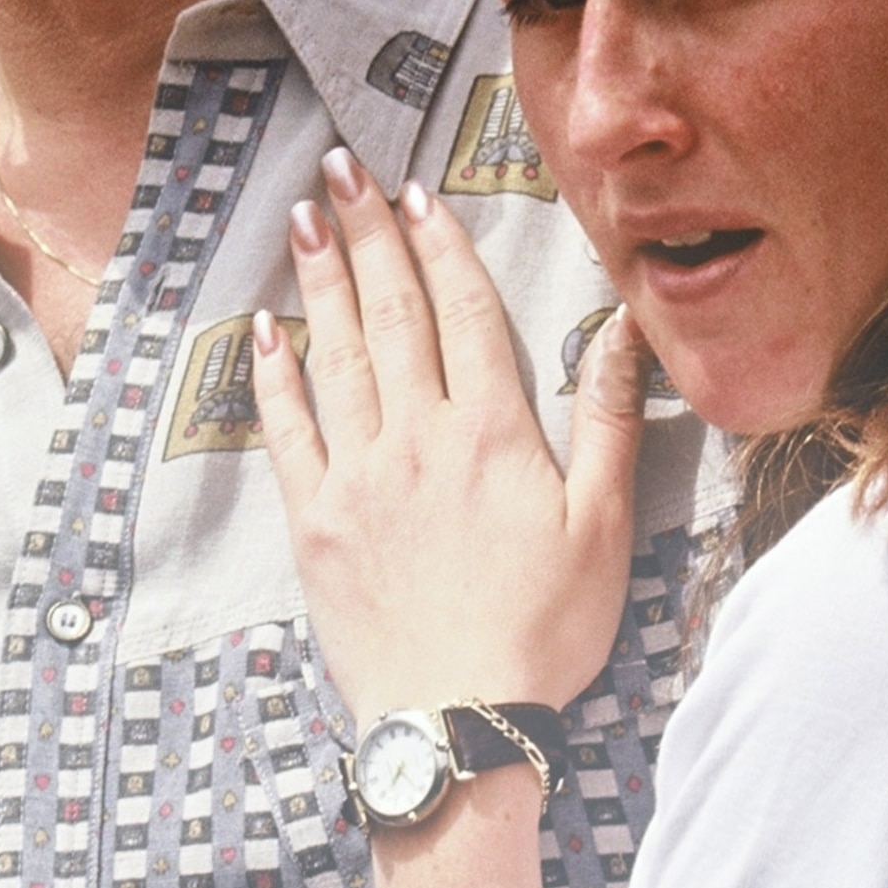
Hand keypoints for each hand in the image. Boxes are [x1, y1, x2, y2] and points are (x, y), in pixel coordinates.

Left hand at [253, 147, 646, 725]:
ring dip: (320, 281)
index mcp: (493, 432)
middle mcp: (419, 437)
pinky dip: (273, 377)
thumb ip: (608, 420)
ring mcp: (358, 476)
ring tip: (306, 218)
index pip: (464, 313)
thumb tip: (622, 330)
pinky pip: (287, 433)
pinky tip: (265, 332)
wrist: (458, 718)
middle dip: (368, 235)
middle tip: (344, 168)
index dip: (441, 246)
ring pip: (336, 356)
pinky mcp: (314, 522)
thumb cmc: (544, 630)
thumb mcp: (604, 526)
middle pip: (392, 314)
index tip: (418, 194)